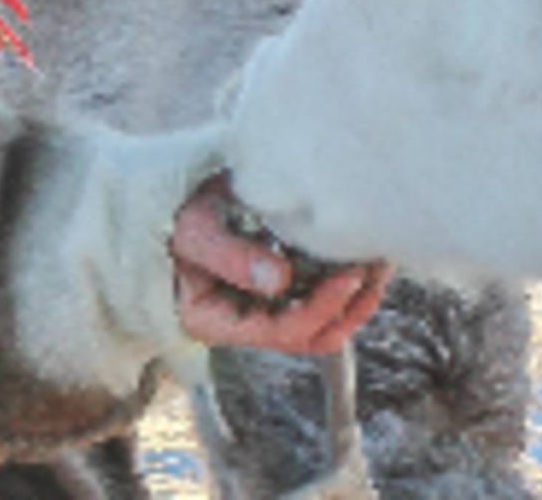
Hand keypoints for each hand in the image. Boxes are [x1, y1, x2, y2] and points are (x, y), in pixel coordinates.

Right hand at [168, 176, 389, 354]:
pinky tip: (360, 253)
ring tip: (379, 260)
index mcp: (219, 322)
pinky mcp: (279, 285)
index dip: (321, 308)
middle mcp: (247, 323)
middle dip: (351, 309)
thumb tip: (279, 279)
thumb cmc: (171, 218)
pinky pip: (318, 295)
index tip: (350, 274)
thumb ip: (230, 256)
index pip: (284, 330)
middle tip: (378, 268)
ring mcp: (265, 306)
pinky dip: (344, 280)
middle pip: (312, 336)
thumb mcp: (192, 232)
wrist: (162, 205)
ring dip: (355, 297)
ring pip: (322, 321)